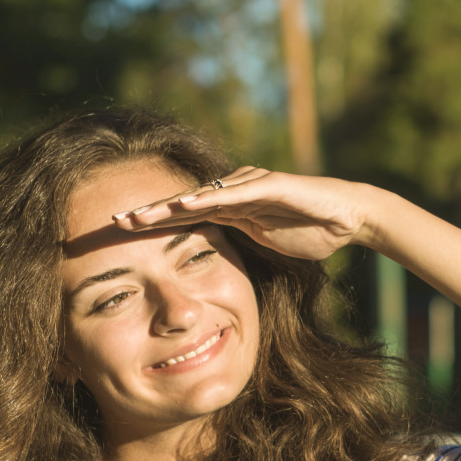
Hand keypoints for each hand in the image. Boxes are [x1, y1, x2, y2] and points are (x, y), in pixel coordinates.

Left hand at [114, 167, 385, 261]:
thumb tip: (218, 275)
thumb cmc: (311, 233)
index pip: (183, 217)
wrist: (348, 218)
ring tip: (138, 216)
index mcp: (230, 210)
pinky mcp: (270, 185)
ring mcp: (250, 186)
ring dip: (168, 205)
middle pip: (182, 203)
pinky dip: (208, 197)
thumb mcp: (264, 246)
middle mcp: (234, 193)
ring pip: (200, 195)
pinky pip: (233, 193)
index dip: (152, 226)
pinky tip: (183, 203)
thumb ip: (240, 250)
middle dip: (148, 214)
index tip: (120, 236)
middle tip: (112, 223)